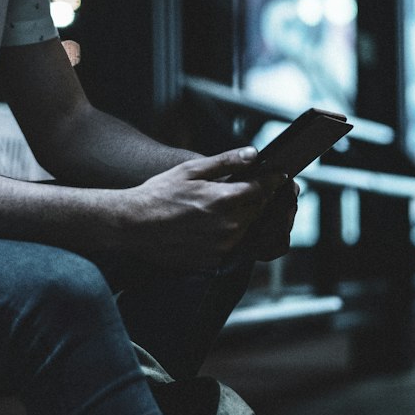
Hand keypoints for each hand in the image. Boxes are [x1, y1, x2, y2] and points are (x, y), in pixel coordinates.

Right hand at [117, 148, 288, 269]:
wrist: (133, 226)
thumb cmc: (158, 195)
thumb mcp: (190, 170)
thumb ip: (226, 162)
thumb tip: (253, 154)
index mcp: (224, 200)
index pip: (263, 189)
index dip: (274, 180)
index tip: (280, 176)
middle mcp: (229, 226)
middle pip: (261, 210)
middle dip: (264, 199)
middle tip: (262, 190)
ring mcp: (223, 246)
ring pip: (250, 230)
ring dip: (250, 217)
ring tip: (235, 207)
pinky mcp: (215, 260)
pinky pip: (236, 246)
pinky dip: (235, 235)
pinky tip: (219, 225)